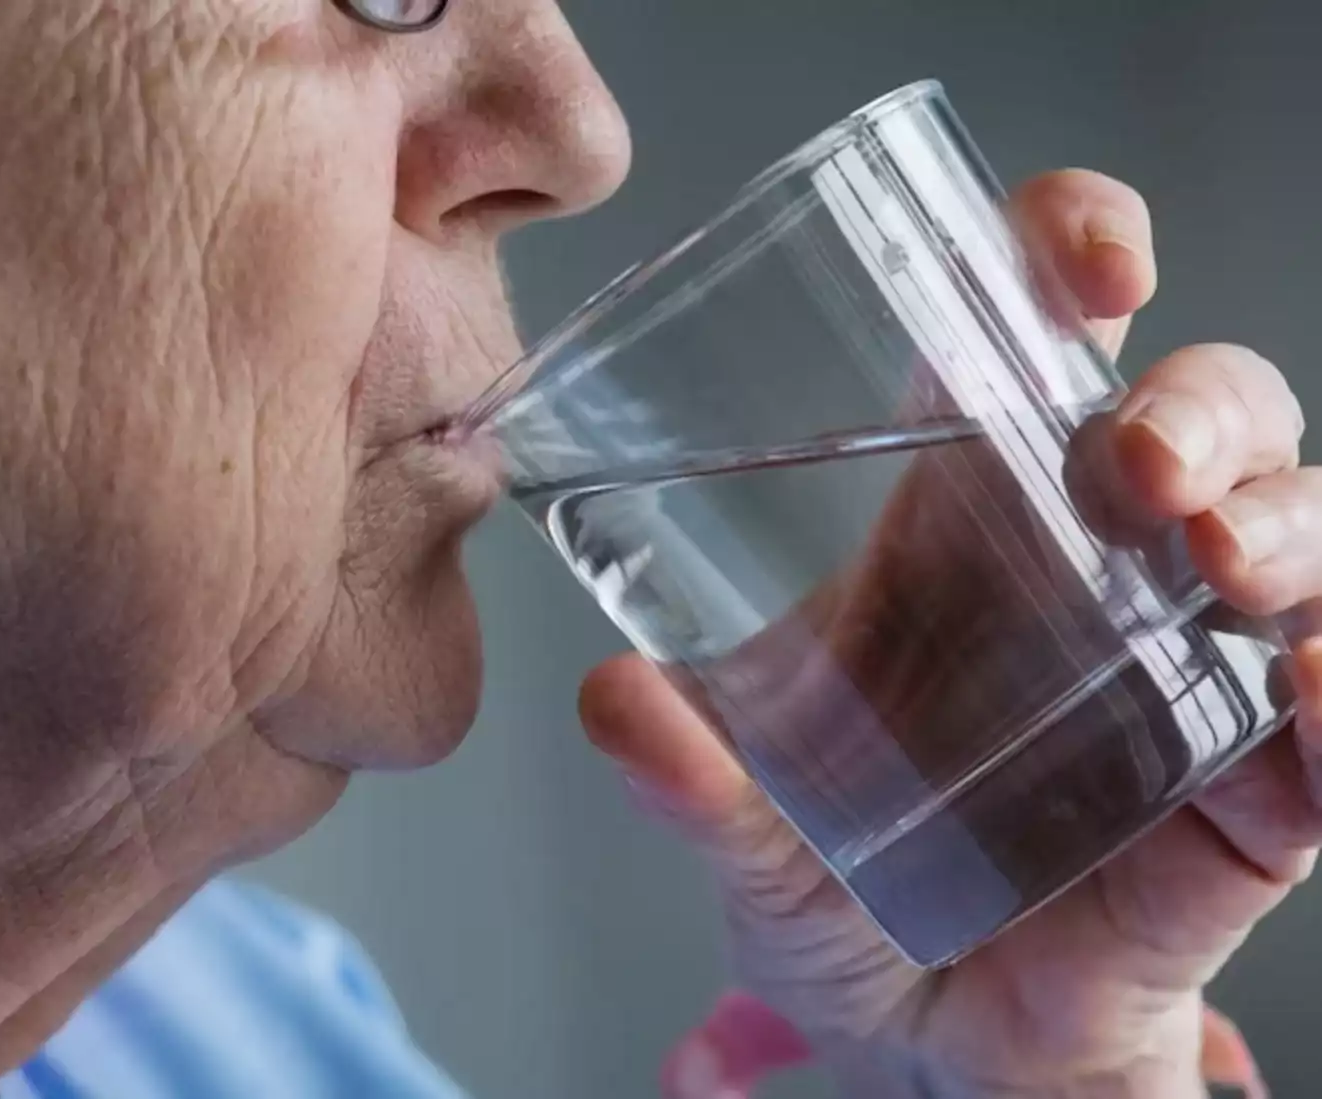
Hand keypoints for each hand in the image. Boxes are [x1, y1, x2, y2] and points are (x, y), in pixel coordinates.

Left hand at [581, 170, 1316, 1097]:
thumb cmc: (833, 896)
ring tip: (1221, 566)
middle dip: (1200, 409)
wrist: (915, 1044)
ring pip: (1295, 533)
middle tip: (1137, 467)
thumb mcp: (748, 834)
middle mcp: (1091, 573)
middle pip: (1202, 416)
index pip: (1037, 340)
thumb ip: (690, 778)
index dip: (1077, 258)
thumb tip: (613, 698)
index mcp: (963, 528)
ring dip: (1288, 522)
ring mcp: (1181, 676)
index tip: (1091, 259)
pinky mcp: (1243, 801)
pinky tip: (1312, 691)